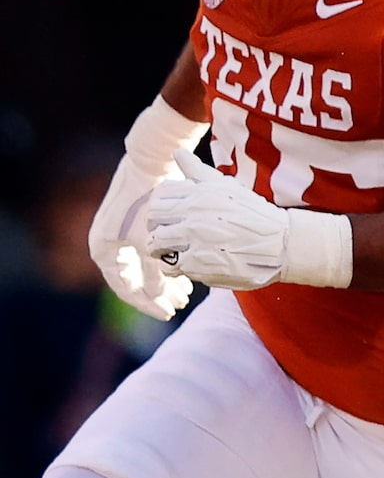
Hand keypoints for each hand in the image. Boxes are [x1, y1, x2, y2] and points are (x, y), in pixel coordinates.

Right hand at [90, 152, 196, 321]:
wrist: (151, 164)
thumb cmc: (149, 202)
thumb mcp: (153, 241)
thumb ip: (156, 271)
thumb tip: (157, 295)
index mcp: (103, 250)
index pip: (125, 288)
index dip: (147, 303)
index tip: (167, 313)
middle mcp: (106, 245)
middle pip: (133, 280)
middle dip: (157, 294)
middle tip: (179, 304)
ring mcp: (118, 236)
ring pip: (141, 268)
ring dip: (162, 280)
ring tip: (185, 292)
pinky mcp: (132, 227)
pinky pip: (145, 255)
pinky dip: (163, 265)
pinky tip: (183, 272)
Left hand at [143, 151, 350, 291]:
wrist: (281, 244)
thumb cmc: (253, 214)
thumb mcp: (226, 187)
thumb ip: (197, 171)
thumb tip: (177, 152)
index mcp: (198, 193)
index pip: (159, 197)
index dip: (160, 207)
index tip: (170, 215)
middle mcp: (194, 215)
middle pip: (153, 221)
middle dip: (158, 227)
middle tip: (171, 234)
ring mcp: (195, 241)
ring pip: (156, 244)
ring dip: (163, 248)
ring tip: (178, 250)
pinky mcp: (198, 265)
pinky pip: (171, 265)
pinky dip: (177, 266)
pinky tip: (192, 262)